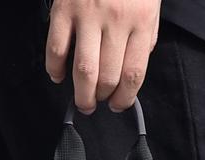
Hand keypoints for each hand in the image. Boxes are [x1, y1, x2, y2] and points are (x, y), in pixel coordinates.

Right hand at [45, 0, 160, 113]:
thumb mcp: (149, 6)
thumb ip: (143, 38)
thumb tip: (130, 73)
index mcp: (139, 20)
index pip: (133, 73)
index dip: (125, 98)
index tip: (119, 105)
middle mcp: (115, 20)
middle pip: (107, 77)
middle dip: (102, 99)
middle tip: (98, 103)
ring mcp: (87, 15)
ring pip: (83, 71)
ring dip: (81, 94)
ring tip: (83, 101)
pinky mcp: (64, 9)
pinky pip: (56, 49)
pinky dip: (55, 69)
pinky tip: (59, 75)